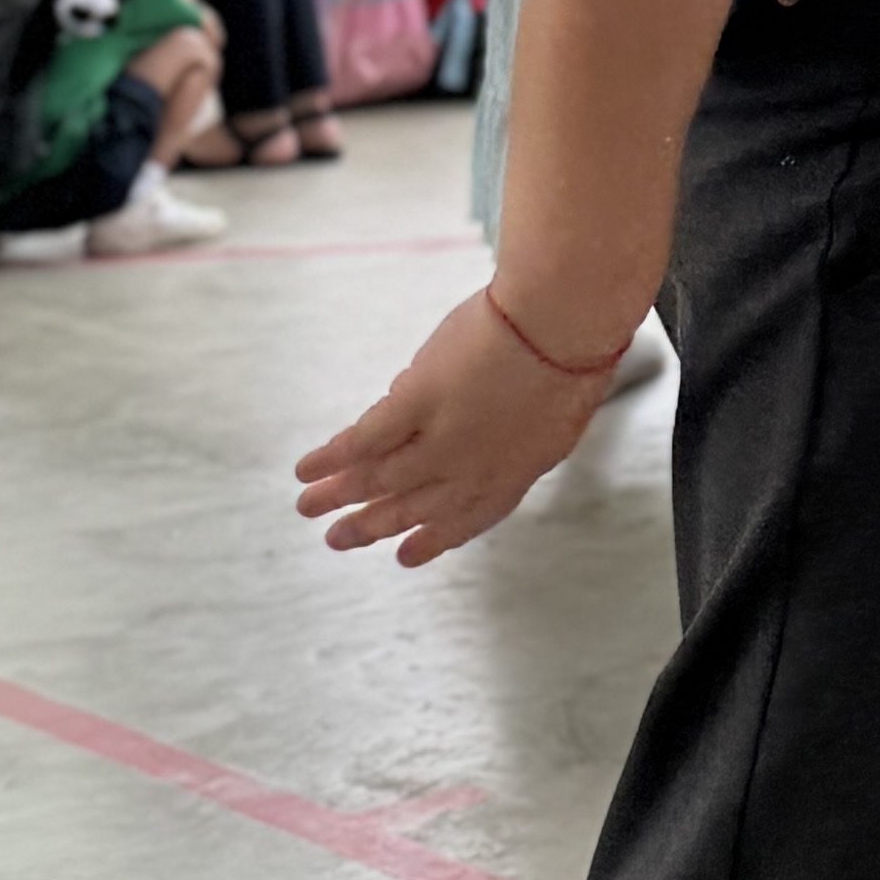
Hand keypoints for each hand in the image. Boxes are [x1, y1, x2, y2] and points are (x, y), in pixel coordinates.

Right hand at [297, 292, 618, 568]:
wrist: (562, 324)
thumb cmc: (572, 357)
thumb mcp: (554, 418)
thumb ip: (511, 437)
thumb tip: (464, 432)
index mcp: (513, 475)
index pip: (466, 520)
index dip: (432, 540)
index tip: (403, 555)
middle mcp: (472, 471)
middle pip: (412, 506)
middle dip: (371, 525)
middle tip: (337, 539)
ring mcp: (441, 441)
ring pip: (379, 478)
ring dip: (339, 495)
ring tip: (306, 507)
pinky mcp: (415, 405)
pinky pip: (364, 440)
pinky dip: (332, 456)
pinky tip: (308, 467)